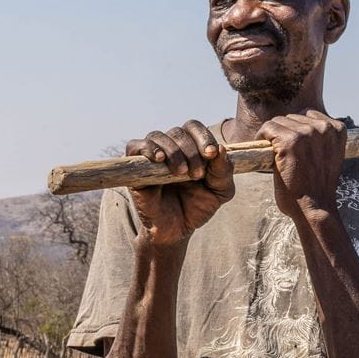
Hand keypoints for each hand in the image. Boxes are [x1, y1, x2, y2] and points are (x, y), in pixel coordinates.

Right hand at [125, 120, 234, 246]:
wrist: (177, 230)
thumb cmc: (197, 207)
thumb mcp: (220, 191)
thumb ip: (224, 171)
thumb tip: (220, 148)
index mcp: (190, 147)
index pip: (194, 127)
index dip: (203, 136)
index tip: (211, 153)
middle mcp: (170, 148)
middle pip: (178, 132)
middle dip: (191, 151)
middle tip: (196, 175)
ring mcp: (151, 157)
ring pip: (157, 136)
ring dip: (173, 151)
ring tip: (181, 173)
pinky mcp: (135, 168)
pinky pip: (134, 146)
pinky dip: (148, 148)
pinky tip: (160, 159)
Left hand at [255, 110, 346, 219]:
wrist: (315, 208)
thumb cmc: (318, 187)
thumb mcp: (329, 156)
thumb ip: (320, 139)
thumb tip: (301, 128)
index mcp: (337, 129)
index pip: (308, 115)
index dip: (296, 129)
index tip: (292, 146)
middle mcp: (324, 128)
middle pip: (291, 118)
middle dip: (284, 133)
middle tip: (281, 154)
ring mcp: (307, 133)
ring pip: (278, 122)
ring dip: (273, 137)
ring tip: (274, 154)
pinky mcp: (289, 141)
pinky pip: (267, 129)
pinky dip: (262, 138)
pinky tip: (266, 152)